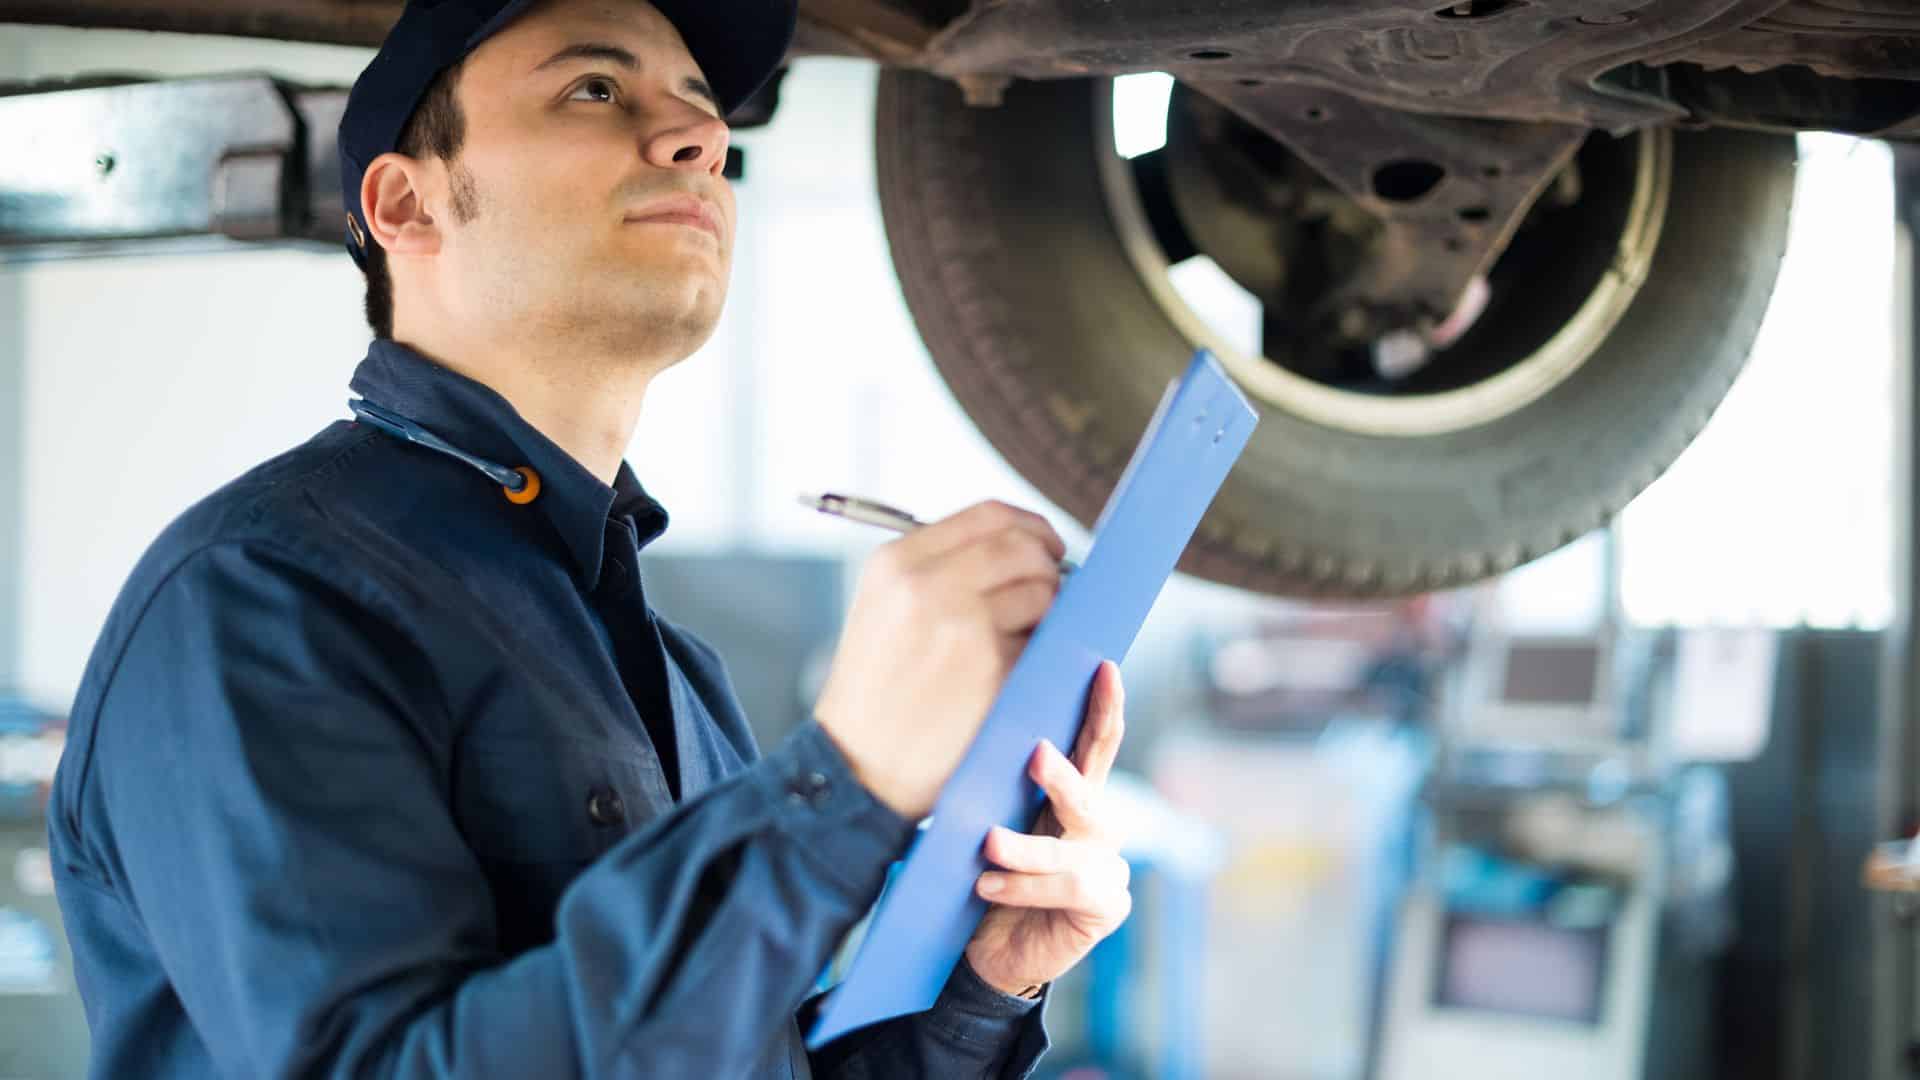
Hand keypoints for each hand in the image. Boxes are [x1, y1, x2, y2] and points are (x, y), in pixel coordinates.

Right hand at [813, 501, 1065, 818]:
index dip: (1031, 527)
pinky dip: (1043, 655)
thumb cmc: (877, 692)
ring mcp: (962, 626)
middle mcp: (927, 585)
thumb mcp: (883, 609)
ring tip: (1027, 640)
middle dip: (1049, 568)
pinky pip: (1044, 643)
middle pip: (1023, 546)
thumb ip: (939, 569)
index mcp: (897, 562)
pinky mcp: (992, 669)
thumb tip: (1024, 547)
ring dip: (1050, 613)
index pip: (989, 515)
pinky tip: (1019, 674)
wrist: (857, 768)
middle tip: (1052, 595)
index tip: (1048, 548)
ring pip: (1043, 591)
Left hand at [964, 661, 1130, 996]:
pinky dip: (1024, 887)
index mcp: (1074, 796)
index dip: (1103, 706)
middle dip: (1063, 775)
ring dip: (1027, 847)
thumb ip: (999, 791)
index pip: (1095, 743)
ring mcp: (1108, 867)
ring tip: (988, 845)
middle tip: (1036, 754)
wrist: (987, 952)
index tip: (1103, 667)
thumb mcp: (991, 824)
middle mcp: (1098, 827)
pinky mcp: (1106, 906)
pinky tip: (987, 887)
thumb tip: (977, 740)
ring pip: (1072, 848)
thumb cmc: (986, 876)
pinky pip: (1068, 889)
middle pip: (1090, 791)